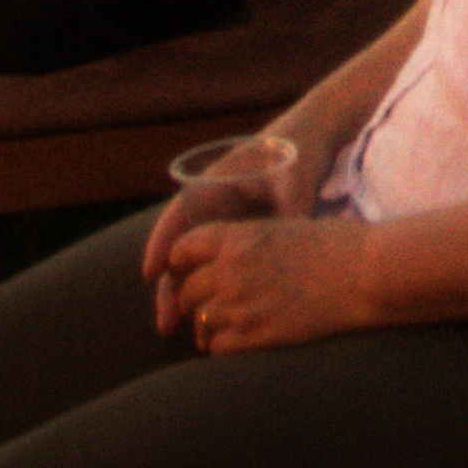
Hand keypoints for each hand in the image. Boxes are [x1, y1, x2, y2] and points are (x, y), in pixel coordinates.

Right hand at [137, 136, 314, 307]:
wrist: (315, 138)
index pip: (180, 215)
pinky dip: (209, 290)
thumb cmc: (298, 151)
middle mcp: (214, 208)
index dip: (162, 243)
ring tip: (175, 329)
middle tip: (165, 321)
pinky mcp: (242, 241)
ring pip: (197, 265)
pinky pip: (218, 267)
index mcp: (217, 185)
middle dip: (171, 286)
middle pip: (183, 251)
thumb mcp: (293, 177)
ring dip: (185, 294)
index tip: (151, 273)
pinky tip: (207, 318)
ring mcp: (226, 225)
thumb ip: (289, 209)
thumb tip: (289, 242)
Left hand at [155, 211, 371, 353]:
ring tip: (227, 327)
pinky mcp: (256, 336)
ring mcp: (241, 306)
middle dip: (195, 300)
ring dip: (208, 327)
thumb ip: (247, 243)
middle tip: (209, 306)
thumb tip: (226, 259)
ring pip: (199, 323)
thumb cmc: (337, 244)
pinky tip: (240, 341)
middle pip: (186, 292)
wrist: (367, 272)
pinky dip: (223, 347)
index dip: (182, 263)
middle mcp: (231, 271)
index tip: (189, 272)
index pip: (182, 249)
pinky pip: (217, 348)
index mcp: (238, 238)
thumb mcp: (284, 228)